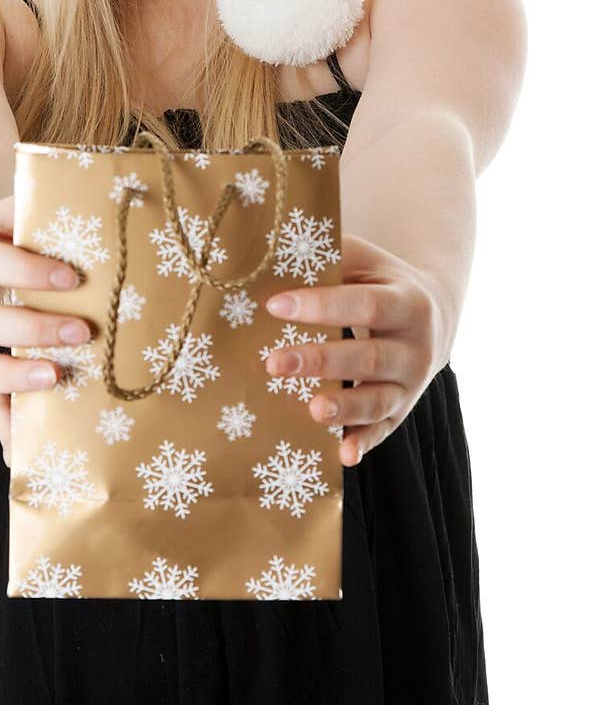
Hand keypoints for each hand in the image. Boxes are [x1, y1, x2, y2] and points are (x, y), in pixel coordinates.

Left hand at [263, 233, 448, 466]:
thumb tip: (272, 249)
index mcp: (408, 301)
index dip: (322, 306)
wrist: (431, 314)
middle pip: (368, 357)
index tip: (275, 305)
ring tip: (312, 410)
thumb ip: (330, 256)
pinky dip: (364, 442)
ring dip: (345, 408)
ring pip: (378, 400)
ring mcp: (412, 383)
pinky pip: (383, 430)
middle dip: (320, 361)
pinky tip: (342, 455)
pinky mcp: (402, 410)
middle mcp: (416, 346)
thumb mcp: (364, 260)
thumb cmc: (379, 280)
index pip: (365, 305)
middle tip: (274, 363)